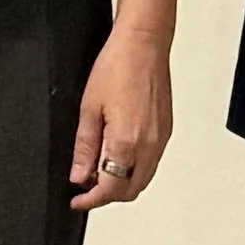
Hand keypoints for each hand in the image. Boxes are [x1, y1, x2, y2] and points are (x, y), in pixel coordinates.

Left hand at [70, 21, 173, 209]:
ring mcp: (160, 139)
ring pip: (143, 179)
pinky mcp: (166, 130)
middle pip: (129, 191)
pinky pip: (152, 162)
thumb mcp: (89, 108)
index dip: (90, 201)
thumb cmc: (117, 66)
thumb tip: (79, 175)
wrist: (143, 43)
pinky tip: (119, 155)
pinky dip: (135, 169)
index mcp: (126, 142)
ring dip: (122, 184)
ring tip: (100, 171)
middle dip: (107, 196)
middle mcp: (148, 146)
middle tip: (86, 189)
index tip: (78, 201)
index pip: (109, 190)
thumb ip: (84, 147)